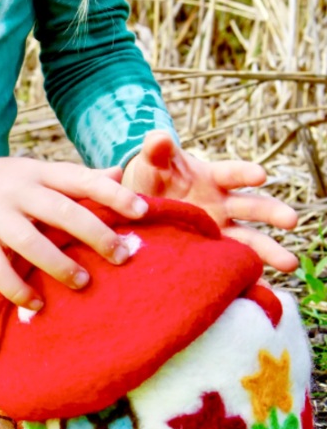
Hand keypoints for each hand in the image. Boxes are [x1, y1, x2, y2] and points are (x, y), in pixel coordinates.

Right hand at [0, 153, 148, 308]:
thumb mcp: (32, 171)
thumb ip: (73, 176)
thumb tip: (117, 173)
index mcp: (37, 172)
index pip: (80, 179)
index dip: (114, 193)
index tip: (143, 211)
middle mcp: (17, 191)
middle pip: (61, 211)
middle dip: (95, 234)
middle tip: (122, 256)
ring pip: (30, 241)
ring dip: (59, 264)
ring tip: (83, 282)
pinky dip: (17, 289)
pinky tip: (37, 304)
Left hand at [121, 130, 297, 271]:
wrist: (138, 207)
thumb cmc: (151, 179)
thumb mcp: (151, 163)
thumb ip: (156, 151)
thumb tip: (159, 138)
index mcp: (211, 179)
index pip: (232, 174)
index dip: (245, 173)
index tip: (261, 175)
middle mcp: (222, 205)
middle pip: (253, 208)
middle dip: (272, 213)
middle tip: (290, 221)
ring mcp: (219, 230)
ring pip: (250, 240)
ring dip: (269, 251)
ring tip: (288, 265)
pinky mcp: (211, 252)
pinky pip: (232, 264)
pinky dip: (244, 276)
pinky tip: (259, 290)